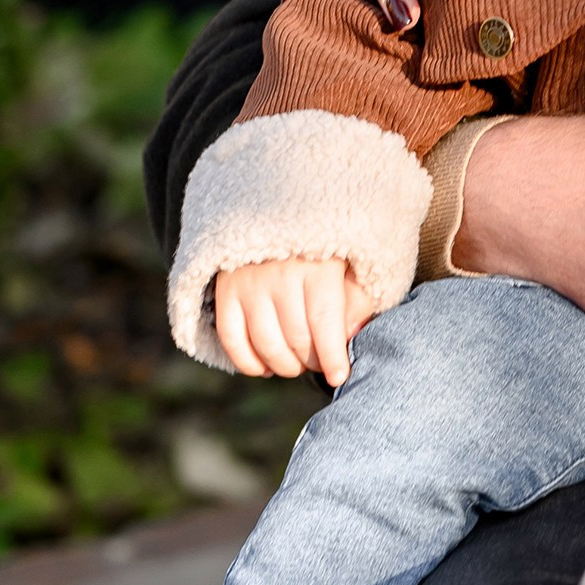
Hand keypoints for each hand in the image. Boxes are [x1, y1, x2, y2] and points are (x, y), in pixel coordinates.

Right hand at [215, 254, 374, 385]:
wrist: (279, 208)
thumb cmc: (325, 243)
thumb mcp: (352, 260)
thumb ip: (358, 297)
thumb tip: (353, 335)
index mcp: (318, 265)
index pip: (324, 323)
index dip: (332, 358)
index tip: (339, 377)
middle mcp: (280, 274)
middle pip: (295, 338)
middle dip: (312, 362)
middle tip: (320, 363)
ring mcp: (249, 283)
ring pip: (265, 343)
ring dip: (284, 365)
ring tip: (296, 364)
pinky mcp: (226, 290)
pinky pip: (232, 339)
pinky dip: (248, 362)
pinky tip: (265, 367)